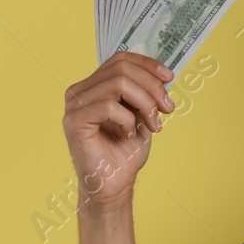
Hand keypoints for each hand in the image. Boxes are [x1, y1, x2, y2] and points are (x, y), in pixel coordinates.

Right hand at [61, 51, 174, 210]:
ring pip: (119, 84)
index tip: (170, 77)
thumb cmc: (125, 151)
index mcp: (94, 85)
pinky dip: (128, 120)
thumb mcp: (142, 114)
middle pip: (122, 68)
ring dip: (145, 104)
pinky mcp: (74, 121)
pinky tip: (128, 135)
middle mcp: (79, 91)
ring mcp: (73, 105)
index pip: (120, 59)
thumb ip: (145, 92)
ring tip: (153, 125)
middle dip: (152, 86)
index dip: (147, 64)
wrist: (114, 184)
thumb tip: (163, 73)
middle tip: (167, 109)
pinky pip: (109, 106)